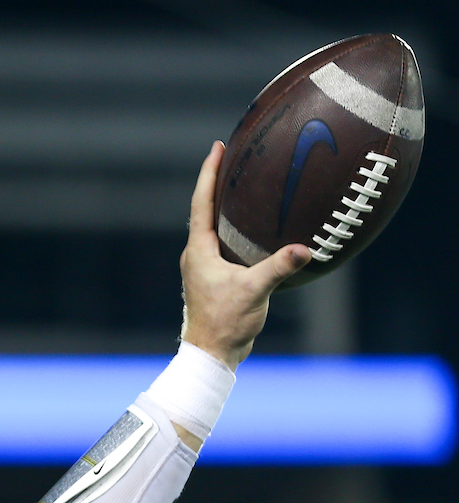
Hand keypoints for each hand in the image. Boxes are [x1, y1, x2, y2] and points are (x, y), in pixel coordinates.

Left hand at [180, 141, 311, 368]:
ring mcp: (204, 267)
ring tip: (245, 186)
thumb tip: (305, 250)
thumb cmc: (225, 324)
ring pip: (214, 228)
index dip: (209, 174)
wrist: (212, 355)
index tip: (217, 148)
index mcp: (199, 251)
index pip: (201, 203)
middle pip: (205, 210)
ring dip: (226, 207)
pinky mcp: (214, 279)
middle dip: (218, 183)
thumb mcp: (254, 292)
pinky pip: (224, 245)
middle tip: (233, 157)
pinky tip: (255, 228)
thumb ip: (277, 268)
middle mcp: (197, 255)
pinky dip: (236, 230)